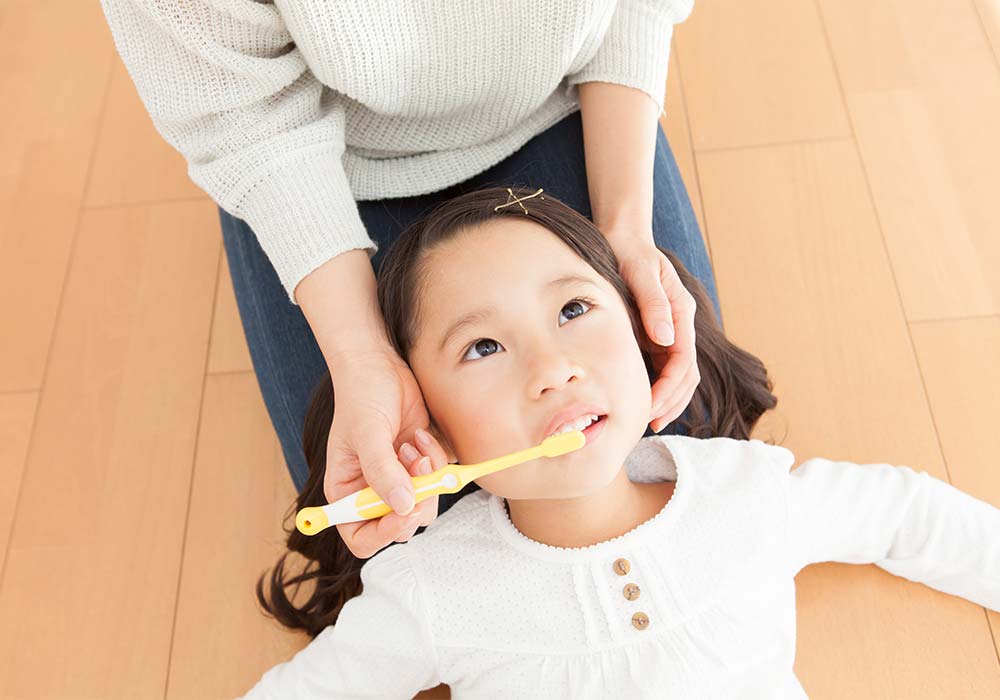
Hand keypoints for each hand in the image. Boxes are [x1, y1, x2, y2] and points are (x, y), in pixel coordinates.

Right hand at [325, 347, 439, 557]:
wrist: (380, 365)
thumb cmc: (361, 396)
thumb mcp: (368, 434)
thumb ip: (383, 473)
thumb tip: (403, 507)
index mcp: (347, 492)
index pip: (361, 537)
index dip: (384, 534)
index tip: (405, 512)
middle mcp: (372, 491)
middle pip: (400, 524)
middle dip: (415, 499)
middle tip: (418, 468)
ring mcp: (398, 478)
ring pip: (425, 503)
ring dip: (427, 475)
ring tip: (414, 444)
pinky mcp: (418, 464)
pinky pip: (438, 478)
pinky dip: (435, 458)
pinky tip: (420, 435)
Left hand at [605, 233, 698, 431]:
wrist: (621, 239)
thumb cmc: (629, 253)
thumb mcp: (641, 272)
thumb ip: (653, 303)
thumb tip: (665, 338)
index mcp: (681, 312)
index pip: (683, 361)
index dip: (669, 387)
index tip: (651, 407)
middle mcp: (679, 325)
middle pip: (686, 374)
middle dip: (672, 401)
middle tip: (651, 423)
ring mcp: (670, 331)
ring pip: (679, 375)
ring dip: (669, 399)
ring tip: (650, 421)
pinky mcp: (656, 334)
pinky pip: (663, 368)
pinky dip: (658, 387)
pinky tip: (642, 402)